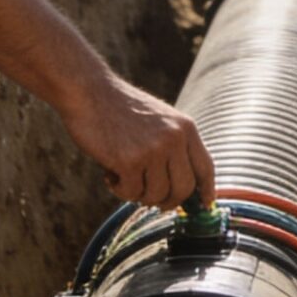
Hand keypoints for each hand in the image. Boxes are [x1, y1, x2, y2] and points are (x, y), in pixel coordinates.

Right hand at [58, 76, 214, 209]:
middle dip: (168, 201)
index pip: (205, 167)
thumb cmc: (120, 109)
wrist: (89, 91)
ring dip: (138, 194)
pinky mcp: (129, 161)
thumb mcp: (159, 120)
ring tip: (123, 175)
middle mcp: (174, 138)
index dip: (207, 191)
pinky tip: (110, 173)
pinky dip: (119, 189)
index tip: (204, 205)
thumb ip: (174, 148)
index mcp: (185, 127)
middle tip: (152, 201)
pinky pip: (131, 193)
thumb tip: (184, 192)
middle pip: (184, 189)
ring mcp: (153, 150)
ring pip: (156, 195)